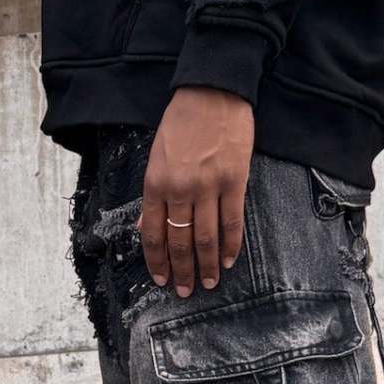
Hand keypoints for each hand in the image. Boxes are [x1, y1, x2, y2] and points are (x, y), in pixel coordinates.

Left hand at [140, 87, 253, 296]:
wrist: (212, 92)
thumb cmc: (181, 122)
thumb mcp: (155, 156)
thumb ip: (153, 194)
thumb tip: (148, 227)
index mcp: (155, 184)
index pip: (154, 234)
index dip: (157, 261)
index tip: (161, 280)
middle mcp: (179, 189)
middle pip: (180, 241)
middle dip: (182, 271)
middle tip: (186, 291)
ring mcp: (209, 186)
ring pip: (206, 237)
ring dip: (207, 265)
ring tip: (210, 283)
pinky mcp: (235, 180)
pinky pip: (233, 221)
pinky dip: (231, 245)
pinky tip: (230, 260)